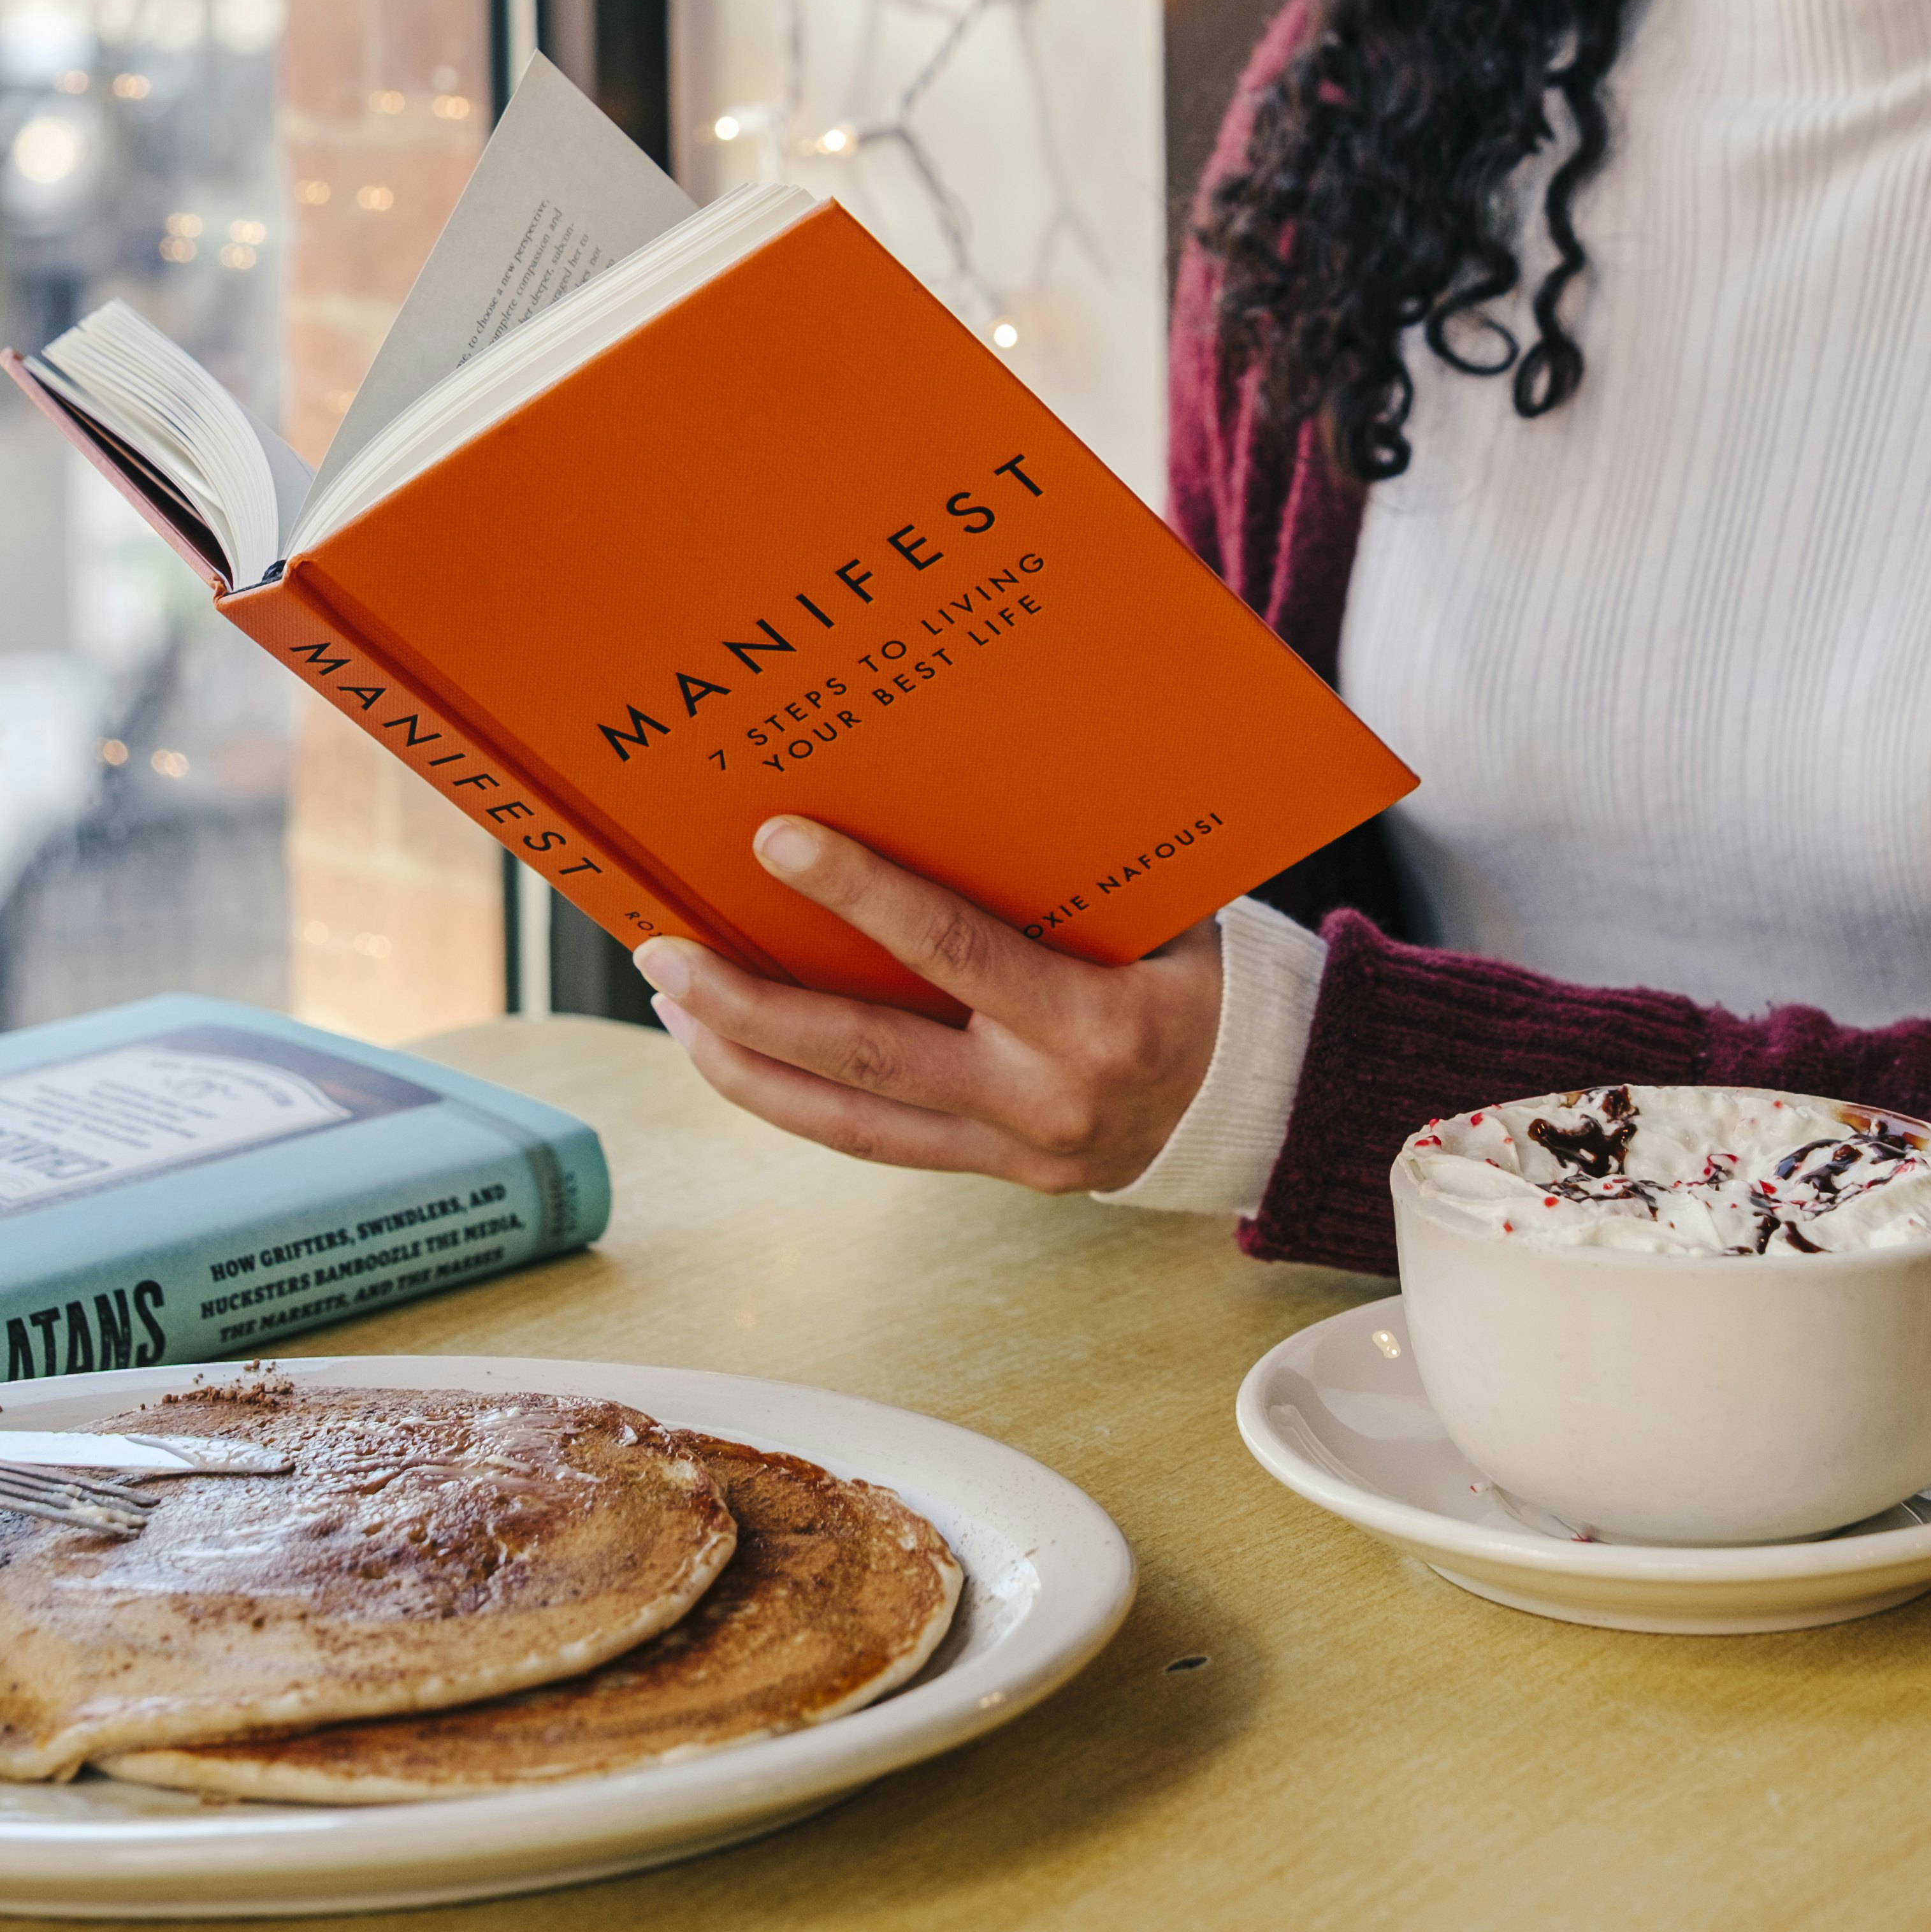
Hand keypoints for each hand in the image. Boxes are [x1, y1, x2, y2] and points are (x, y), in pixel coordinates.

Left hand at [630, 816, 1222, 1192]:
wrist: (1263, 1101)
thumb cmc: (1205, 971)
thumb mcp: (1165, 905)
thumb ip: (1074, 857)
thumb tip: (975, 757)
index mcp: (1092, 1017)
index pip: (951, 949)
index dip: (859, 895)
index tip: (776, 841)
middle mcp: (1041, 1096)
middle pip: (866, 1055)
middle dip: (753, 1002)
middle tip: (666, 949)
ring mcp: (1011, 1148)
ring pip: (847, 1120)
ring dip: (746, 1062)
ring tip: (673, 1004)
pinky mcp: (993, 1174)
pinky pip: (872, 1143)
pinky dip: (793, 1100)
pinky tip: (736, 1056)